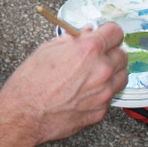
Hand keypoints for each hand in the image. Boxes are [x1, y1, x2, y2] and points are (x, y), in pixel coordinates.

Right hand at [0, 23, 127, 145]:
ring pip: (121, 77)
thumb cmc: (30, 82)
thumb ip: (72, 40)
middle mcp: (101, 70)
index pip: (116, 32)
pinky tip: (84, 92)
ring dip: (111, 73)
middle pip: (122, 55)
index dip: (108, 32)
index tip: (105, 35)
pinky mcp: (100, 111)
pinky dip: (102, 92)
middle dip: (110, 52)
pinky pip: (110, 97)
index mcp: (88, 50)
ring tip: (92, 74)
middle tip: (96, 55)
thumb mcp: (47, 49)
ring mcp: (103, 93)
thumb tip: (85, 34)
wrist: (24, 114)